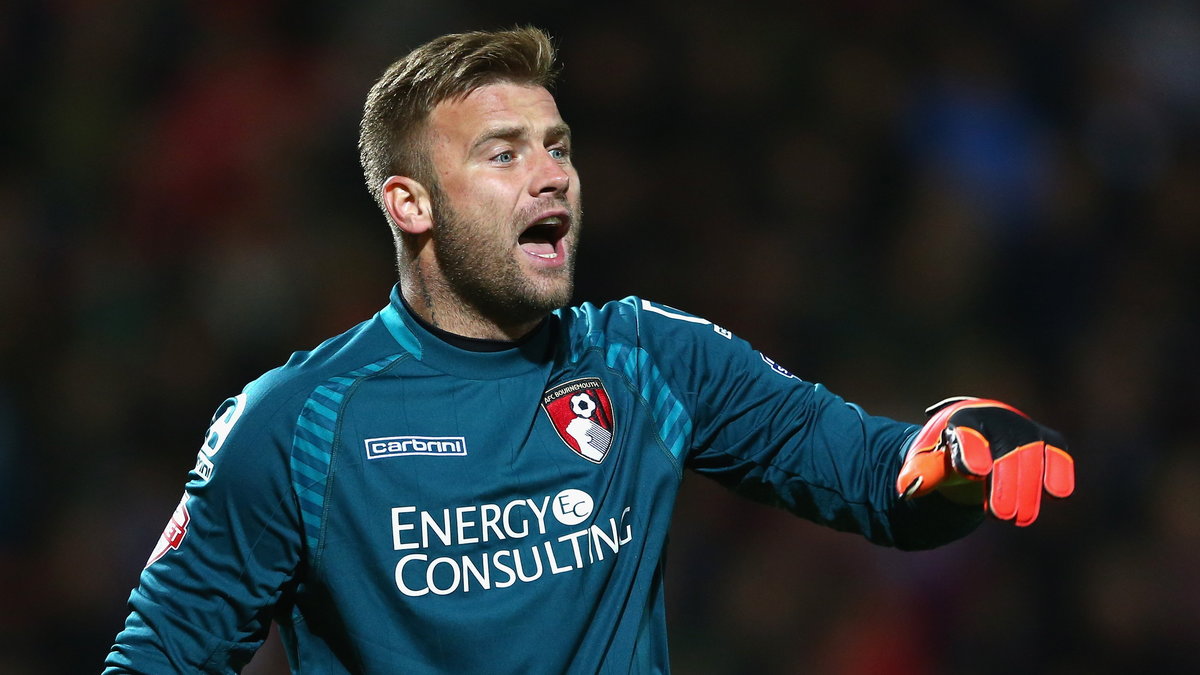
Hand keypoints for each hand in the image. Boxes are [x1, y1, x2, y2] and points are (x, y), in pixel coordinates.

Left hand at [895, 397, 1074, 525]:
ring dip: (1027, 489)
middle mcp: (996, 418)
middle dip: (1005, 484)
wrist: (974, 436)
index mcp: (962, 419)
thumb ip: (920, 472)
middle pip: (1005, 450)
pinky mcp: (1047, 441)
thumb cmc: (947, 450)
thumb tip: (906, 488)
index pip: (968, 434)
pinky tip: (1056, 494)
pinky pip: (1057, 454)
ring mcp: (1023, 428)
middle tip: (1000, 516)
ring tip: (1016, 519)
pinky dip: (1059, 472)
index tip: (974, 473)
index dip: (972, 452)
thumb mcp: (928, 460)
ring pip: (1033, 455)